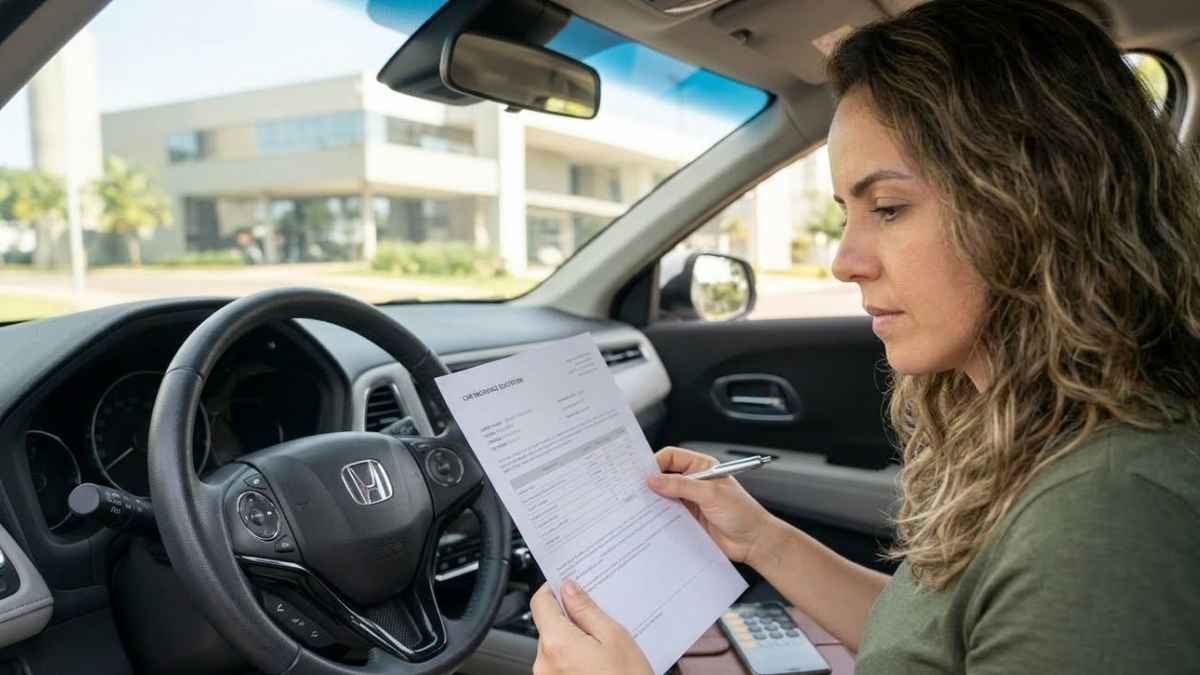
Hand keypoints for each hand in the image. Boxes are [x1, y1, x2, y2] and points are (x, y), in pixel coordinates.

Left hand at [530, 580, 651, 674]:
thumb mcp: (615, 637)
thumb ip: (586, 610)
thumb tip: (568, 589)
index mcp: (557, 643)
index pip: (540, 603)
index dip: (553, 588)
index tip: (566, 583)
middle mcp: (544, 663)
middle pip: (548, 625)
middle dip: (569, 617)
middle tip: (597, 616)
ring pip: (554, 645)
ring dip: (573, 639)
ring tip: (603, 645)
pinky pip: (559, 664)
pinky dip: (574, 657)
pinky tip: (597, 661)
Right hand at [647, 446, 778, 565]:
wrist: (754, 542)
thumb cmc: (742, 513)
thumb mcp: (711, 494)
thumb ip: (681, 486)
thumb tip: (654, 480)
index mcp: (701, 467)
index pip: (671, 457)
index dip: (655, 463)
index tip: (642, 474)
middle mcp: (693, 482)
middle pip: (664, 477)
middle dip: (651, 483)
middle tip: (635, 490)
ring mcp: (689, 502)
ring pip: (664, 497)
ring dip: (653, 502)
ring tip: (640, 507)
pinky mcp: (687, 520)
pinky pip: (667, 516)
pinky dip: (658, 517)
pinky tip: (650, 521)